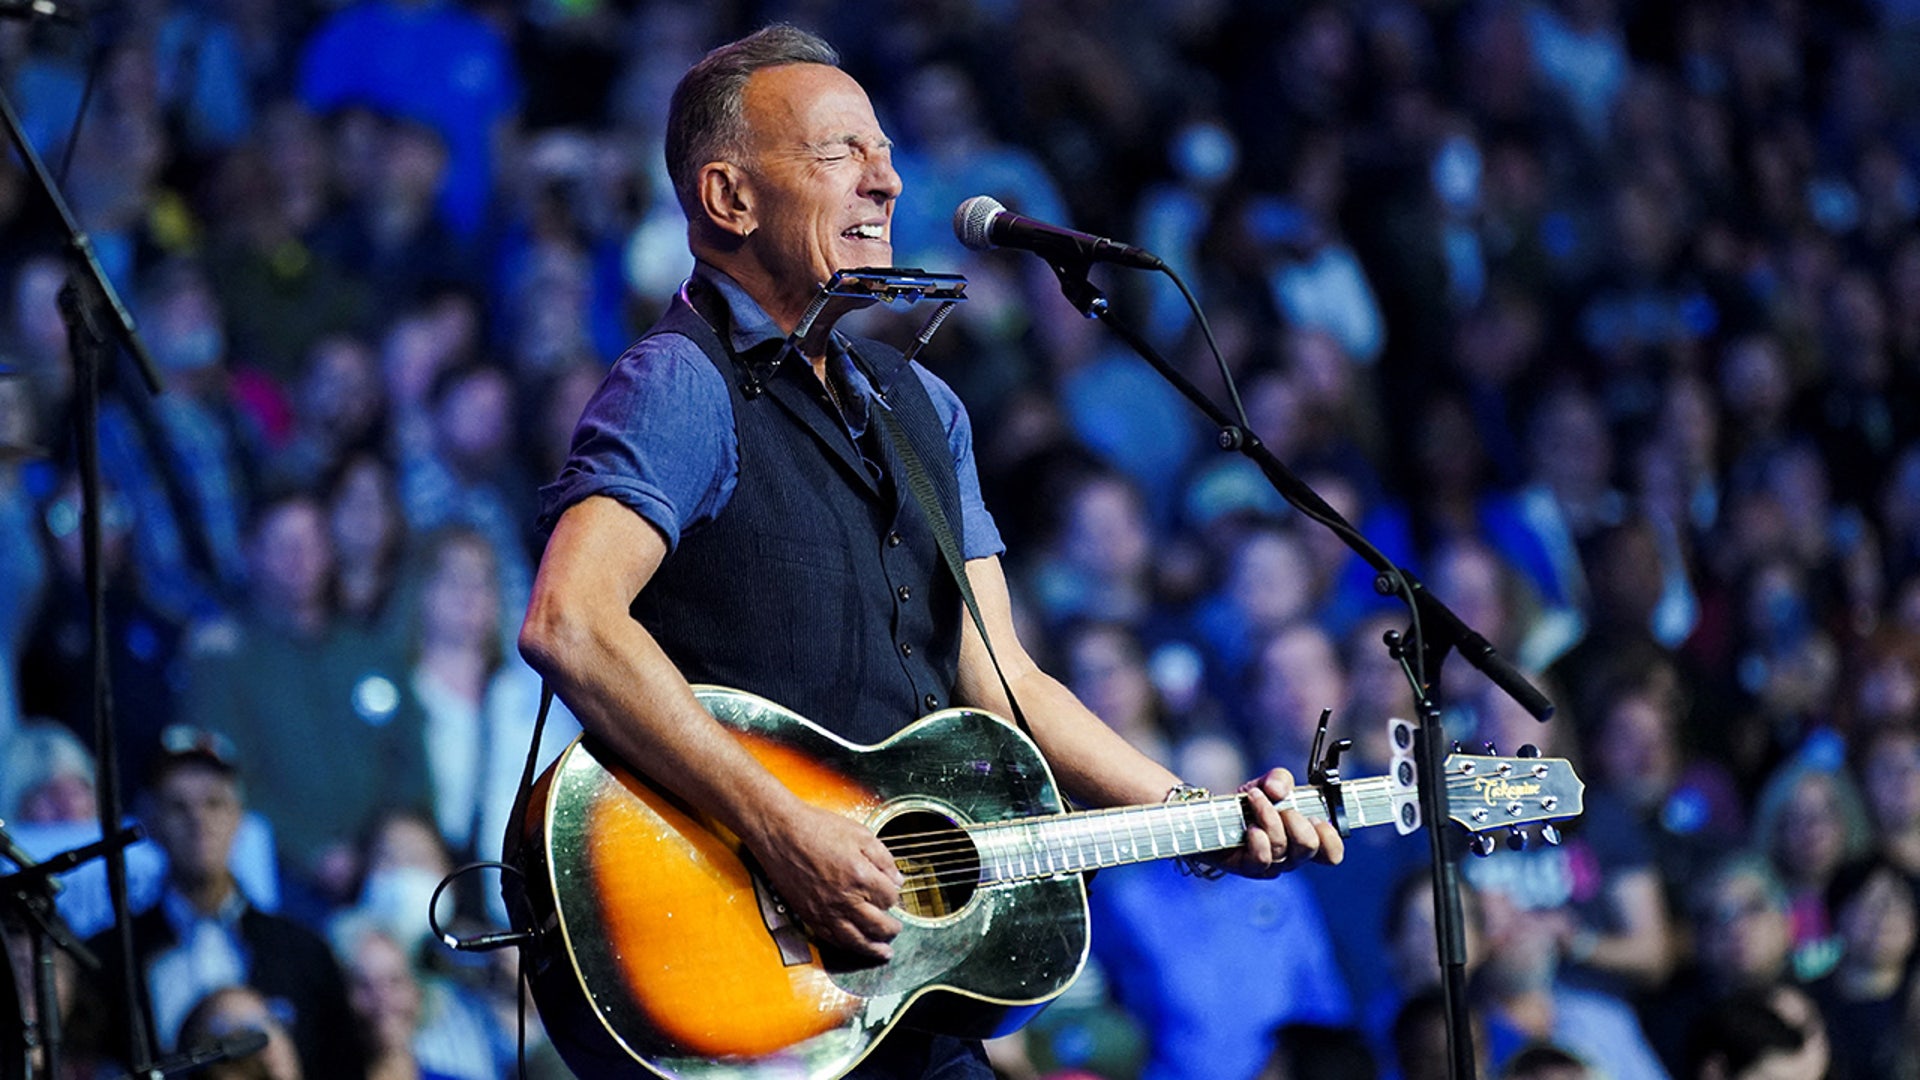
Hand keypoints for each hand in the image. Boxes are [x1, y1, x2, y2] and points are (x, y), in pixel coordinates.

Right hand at [748, 802, 903, 961]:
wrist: (780, 832)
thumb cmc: (816, 829)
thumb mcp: (860, 834)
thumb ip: (884, 858)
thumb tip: (897, 879)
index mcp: (861, 876)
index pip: (890, 898)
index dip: (894, 895)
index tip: (892, 892)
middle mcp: (845, 898)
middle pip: (878, 925)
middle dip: (891, 929)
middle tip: (896, 929)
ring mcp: (826, 910)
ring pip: (856, 940)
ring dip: (873, 949)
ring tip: (883, 952)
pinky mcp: (809, 915)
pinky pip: (832, 939)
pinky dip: (847, 946)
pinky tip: (854, 946)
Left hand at [1210, 768, 1343, 877]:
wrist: (1215, 816)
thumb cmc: (1248, 804)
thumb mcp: (1267, 784)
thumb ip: (1279, 779)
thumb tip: (1278, 790)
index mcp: (1304, 839)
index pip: (1331, 854)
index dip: (1330, 839)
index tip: (1317, 819)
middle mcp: (1291, 856)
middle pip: (1308, 848)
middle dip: (1297, 821)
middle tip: (1284, 808)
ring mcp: (1270, 865)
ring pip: (1281, 848)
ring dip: (1269, 817)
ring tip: (1256, 799)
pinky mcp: (1247, 868)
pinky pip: (1261, 859)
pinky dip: (1257, 838)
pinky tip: (1249, 826)